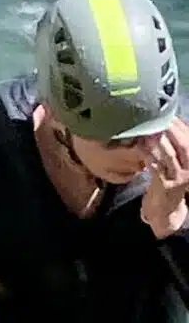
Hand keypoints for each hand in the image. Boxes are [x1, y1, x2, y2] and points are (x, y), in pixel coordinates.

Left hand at [140, 121, 188, 240]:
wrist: (165, 210)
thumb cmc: (167, 181)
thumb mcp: (175, 163)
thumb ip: (173, 146)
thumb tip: (165, 120)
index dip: (177, 124)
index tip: (164, 113)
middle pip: (183, 145)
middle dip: (169, 130)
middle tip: (154, 118)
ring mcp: (180, 179)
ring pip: (169, 155)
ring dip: (157, 141)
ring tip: (145, 131)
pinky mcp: (167, 187)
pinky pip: (157, 168)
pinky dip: (148, 156)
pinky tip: (139, 147)